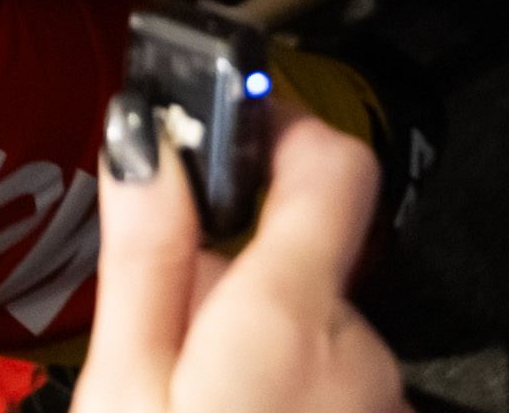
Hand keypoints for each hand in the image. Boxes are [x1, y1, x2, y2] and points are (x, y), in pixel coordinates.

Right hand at [79, 101, 396, 412]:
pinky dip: (286, 391)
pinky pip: (335, 385)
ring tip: (192, 399)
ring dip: (258, 344)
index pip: (331, 162)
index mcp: (291, 316)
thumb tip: (143, 141)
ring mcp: (382, 401)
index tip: (227, 122)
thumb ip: (145, 257)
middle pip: (302, 262)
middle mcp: (362, 354)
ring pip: (314, 331)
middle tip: (163, 338)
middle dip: (233, 278)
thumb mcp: (126, 382)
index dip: (278, 124)